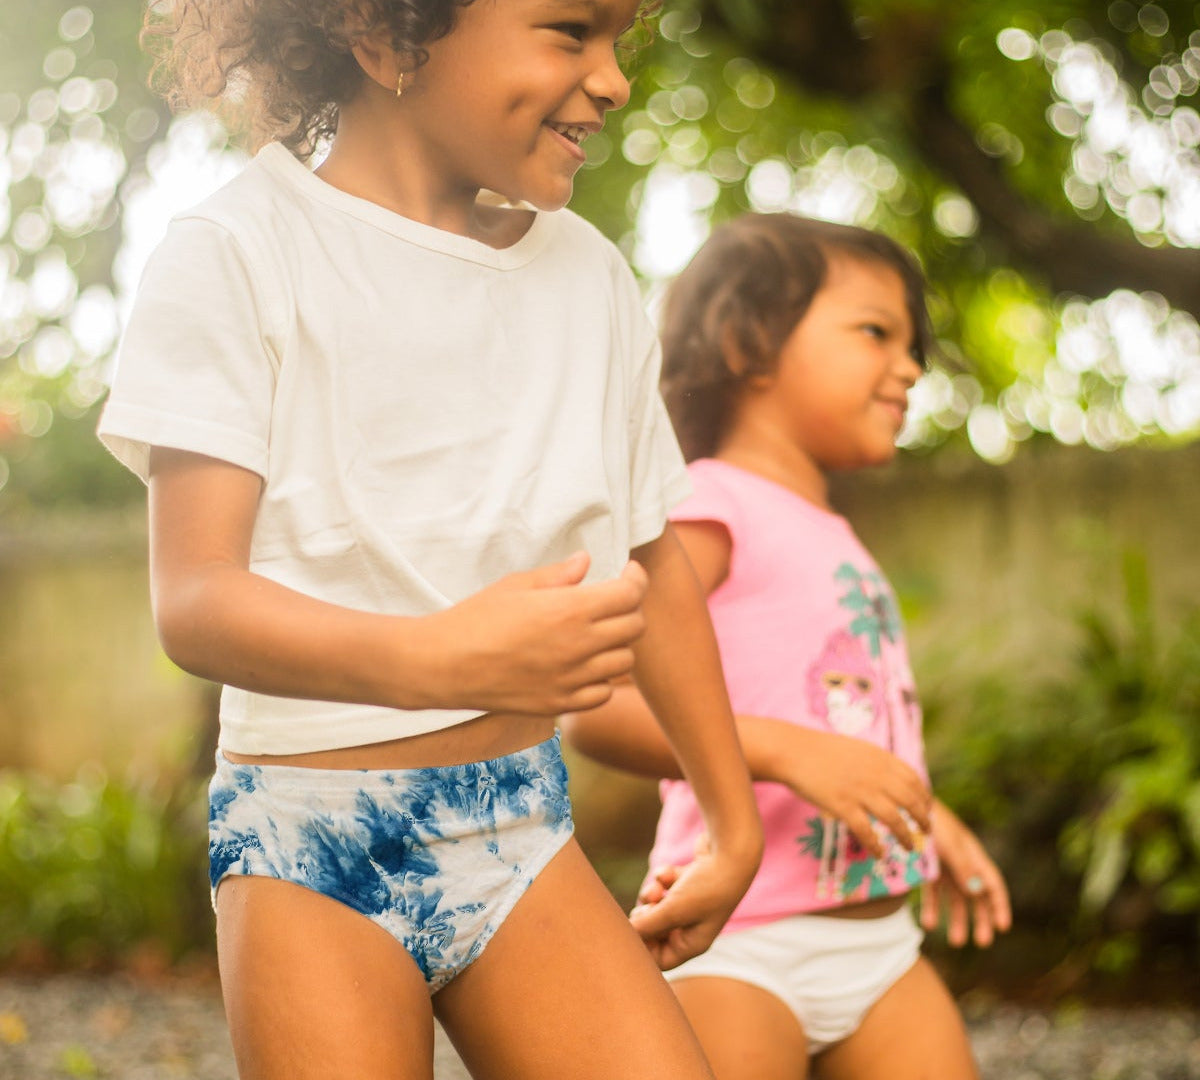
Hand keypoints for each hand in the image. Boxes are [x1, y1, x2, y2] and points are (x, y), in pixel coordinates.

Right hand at [429, 552, 647, 714]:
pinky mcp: (559, 704)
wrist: (443, 665)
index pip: (630, 594)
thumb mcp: (516, 585)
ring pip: (624, 662)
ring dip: (617, 644)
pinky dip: (601, 678)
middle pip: (634, 626)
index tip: (628, 572)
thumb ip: (558, 575)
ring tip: (597, 634)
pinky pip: (602, 693)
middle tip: (612, 602)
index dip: (636, 579)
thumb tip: (586, 561)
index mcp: (570, 610)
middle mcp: (578, 646)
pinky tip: (583, 666)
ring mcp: (571, 679)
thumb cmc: (475, 618)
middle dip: (629, 608)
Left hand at [627, 836, 755, 970]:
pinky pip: (666, 884)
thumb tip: (625, 935)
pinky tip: (669, 872)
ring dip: (651, 895)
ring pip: (657, 905)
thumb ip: (645, 926)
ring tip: (657, 887)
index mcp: (693, 942)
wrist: (731, 852)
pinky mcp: (690, 880)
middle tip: (645, 910)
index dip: (644, 949)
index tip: (634, 932)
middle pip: (656, 931)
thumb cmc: (706, 888)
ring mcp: (692, 902)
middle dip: (645, 918)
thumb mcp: (672, 910)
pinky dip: (662, 878)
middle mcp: (693, 925)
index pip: (662, 959)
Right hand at [771, 727, 932, 856]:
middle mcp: (875, 774)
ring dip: (905, 836)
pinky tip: (880, 854)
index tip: (927, 808)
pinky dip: (876, 845)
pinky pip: (866, 831)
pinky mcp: (842, 806)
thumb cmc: (820, 750)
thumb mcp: (857, 749)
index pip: (913, 779)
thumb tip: (892, 779)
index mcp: (880, 758)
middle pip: (910, 801)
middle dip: (922, 819)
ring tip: (910, 848)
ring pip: (894, 819)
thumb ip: (876, 763)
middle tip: (926, 831)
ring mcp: (859, 791)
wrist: (793, 751)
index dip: (924, 796)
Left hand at [921, 800, 1010, 947]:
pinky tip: (928, 924)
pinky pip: (934, 892)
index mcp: (973, 855)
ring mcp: (944, 866)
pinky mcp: (927, 867)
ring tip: (956, 942)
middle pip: (977, 895)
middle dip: (982, 919)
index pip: (993, 884)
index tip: (1004, 927)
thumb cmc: (931, 822)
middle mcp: (962, 863)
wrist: (906, 805)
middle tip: (984, 942)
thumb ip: (962, 866)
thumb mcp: (948, 843)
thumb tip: (977, 893)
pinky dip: (933, 908)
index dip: (1000, 905)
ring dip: (957, 919)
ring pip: (956, 898)